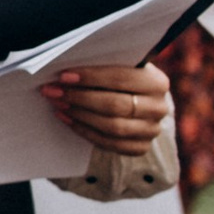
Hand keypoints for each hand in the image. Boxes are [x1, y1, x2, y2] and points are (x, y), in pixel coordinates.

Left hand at [44, 61, 173, 154]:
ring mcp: (152, 130)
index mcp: (157, 82)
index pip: (121, 78)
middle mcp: (159, 108)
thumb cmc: (124, 80)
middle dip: (80, 98)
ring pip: (112, 126)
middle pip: (115, 105)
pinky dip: (85, 132)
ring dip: (80, 115)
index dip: (91, 77)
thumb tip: (68, 71)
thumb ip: (104, 66)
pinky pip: (109, 143)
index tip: (64, 76)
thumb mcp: (123, 68)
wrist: (141, 103)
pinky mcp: (141, 147)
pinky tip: (68, 119)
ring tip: (59, 105)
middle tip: (54, 92)